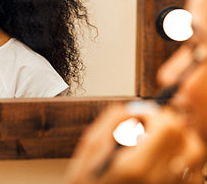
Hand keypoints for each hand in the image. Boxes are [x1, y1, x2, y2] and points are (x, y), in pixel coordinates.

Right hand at [65, 105, 205, 183]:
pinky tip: (169, 154)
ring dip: (182, 138)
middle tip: (151, 123)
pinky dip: (187, 158)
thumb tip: (138, 108)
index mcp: (135, 167)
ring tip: (164, 136)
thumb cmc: (87, 179)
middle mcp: (157, 180)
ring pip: (194, 154)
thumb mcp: (90, 145)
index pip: (166, 128)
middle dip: (168, 123)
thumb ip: (113, 120)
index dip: (155, 114)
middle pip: (183, 138)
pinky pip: (195, 173)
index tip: (142, 116)